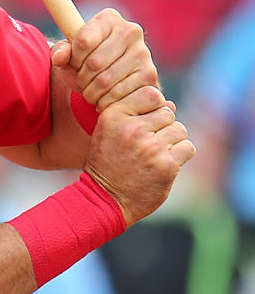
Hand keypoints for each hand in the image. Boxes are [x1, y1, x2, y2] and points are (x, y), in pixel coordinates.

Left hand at [51, 8, 157, 111]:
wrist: (115, 79)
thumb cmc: (87, 61)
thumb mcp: (70, 54)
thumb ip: (60, 51)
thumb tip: (59, 58)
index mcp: (109, 19)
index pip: (83, 41)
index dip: (73, 59)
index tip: (74, 63)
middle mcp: (131, 31)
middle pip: (94, 63)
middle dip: (81, 78)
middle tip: (82, 81)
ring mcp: (143, 53)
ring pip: (105, 81)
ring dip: (91, 92)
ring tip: (91, 90)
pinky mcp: (150, 75)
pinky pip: (118, 94)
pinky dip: (105, 101)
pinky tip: (104, 97)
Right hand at [84, 86, 194, 226]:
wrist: (105, 198)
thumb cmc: (107, 162)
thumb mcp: (108, 131)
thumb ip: (134, 113)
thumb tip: (171, 104)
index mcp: (114, 116)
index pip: (150, 94)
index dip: (152, 106)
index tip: (144, 121)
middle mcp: (132, 129)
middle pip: (167, 113)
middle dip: (162, 126)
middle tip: (149, 142)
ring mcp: (150, 147)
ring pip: (179, 130)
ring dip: (173, 141)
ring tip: (155, 153)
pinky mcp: (166, 165)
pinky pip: (188, 148)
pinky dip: (180, 155)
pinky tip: (164, 163)